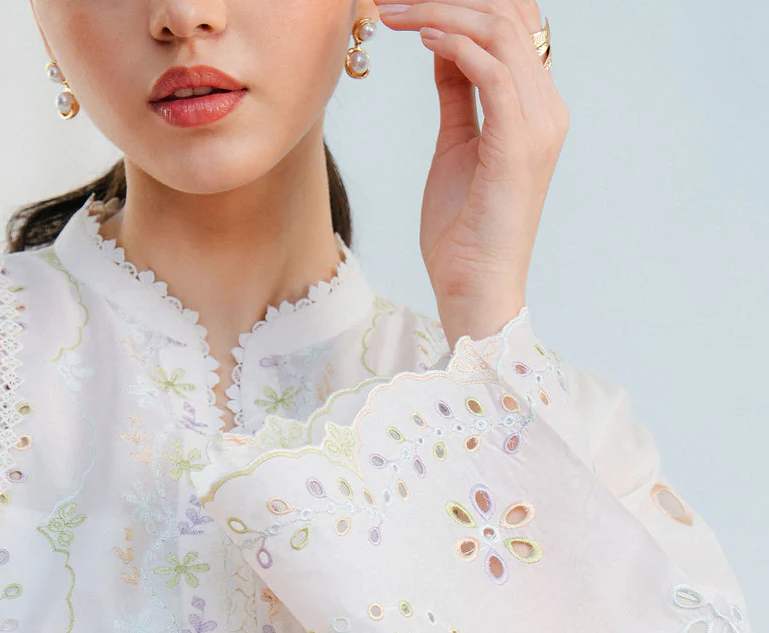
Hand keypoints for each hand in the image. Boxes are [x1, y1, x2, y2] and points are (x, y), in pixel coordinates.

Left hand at [373, 0, 569, 345]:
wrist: (474, 289)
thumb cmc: (463, 232)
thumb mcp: (457, 145)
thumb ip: (457, 93)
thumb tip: (443, 45)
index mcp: (538, 110)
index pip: (516, 25)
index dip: (467, 3)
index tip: (414, 6)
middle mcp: (548, 110)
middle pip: (512, 14)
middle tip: (399, 2)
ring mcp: (538, 125)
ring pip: (500, 31)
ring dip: (443, 12)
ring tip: (399, 13)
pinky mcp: (518, 143)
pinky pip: (489, 68)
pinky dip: (452, 44)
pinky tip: (420, 38)